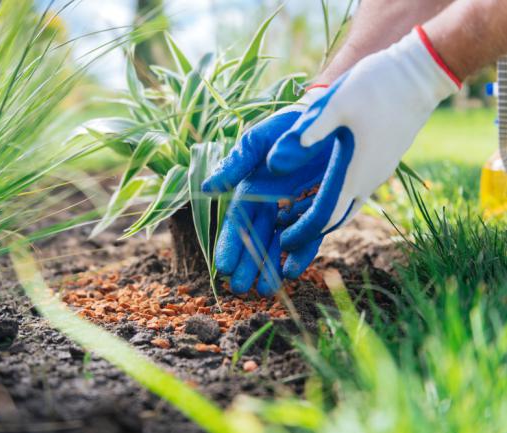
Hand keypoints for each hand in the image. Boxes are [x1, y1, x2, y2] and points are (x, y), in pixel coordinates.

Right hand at [202, 90, 330, 295]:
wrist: (333, 117)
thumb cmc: (290, 124)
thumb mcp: (260, 139)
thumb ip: (237, 161)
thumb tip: (209, 187)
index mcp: (252, 187)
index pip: (237, 221)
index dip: (229, 243)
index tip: (222, 267)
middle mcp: (272, 202)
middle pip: (256, 238)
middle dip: (246, 263)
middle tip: (239, 289)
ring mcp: (297, 208)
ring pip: (280, 243)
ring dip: (270, 266)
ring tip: (264, 290)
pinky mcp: (323, 210)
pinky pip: (311, 236)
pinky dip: (302, 254)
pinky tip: (292, 271)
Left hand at [267, 27, 459, 263]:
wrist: (420, 73)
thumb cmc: (376, 85)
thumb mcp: (335, 104)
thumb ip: (305, 135)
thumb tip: (273, 165)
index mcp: (351, 173)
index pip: (323, 217)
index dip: (301, 233)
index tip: (281, 244)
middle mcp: (367, 180)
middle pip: (334, 219)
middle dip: (308, 233)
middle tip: (283, 243)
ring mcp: (377, 172)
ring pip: (345, 208)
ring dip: (320, 218)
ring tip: (293, 223)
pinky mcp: (380, 162)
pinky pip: (354, 193)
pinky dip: (333, 202)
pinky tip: (318, 194)